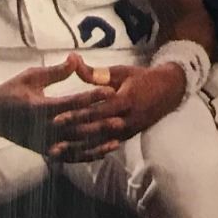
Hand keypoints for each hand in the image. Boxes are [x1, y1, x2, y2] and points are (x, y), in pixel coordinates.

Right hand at [0, 53, 112, 151]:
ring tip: (117, 140)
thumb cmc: (12, 90)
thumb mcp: (32, 76)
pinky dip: (86, 156)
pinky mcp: (44, 151)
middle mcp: (42, 128)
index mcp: (39, 107)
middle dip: (99, 125)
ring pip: (75, 147)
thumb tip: (76, 58)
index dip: (91, 96)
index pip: (70, 103)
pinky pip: (68, 157)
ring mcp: (43, 143)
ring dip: (96, 144)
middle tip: (121, 119)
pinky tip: (102, 153)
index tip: (110, 90)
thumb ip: (56, 71)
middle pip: (76, 128)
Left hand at [46, 61, 186, 162]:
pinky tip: (71, 155)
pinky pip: (104, 147)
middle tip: (49, 138)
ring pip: (98, 144)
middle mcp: (127, 120)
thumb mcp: (120, 71)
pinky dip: (87, 152)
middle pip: (95, 131)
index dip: (76, 116)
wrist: (169, 93)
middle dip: (72, 136)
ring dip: (76, 148)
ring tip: (55, 151)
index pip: (97, 111)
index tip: (56, 118)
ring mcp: (127, 132)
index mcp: (125, 101)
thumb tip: (73, 61)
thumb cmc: (141, 78)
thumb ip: (95, 72)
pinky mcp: (126, 138)